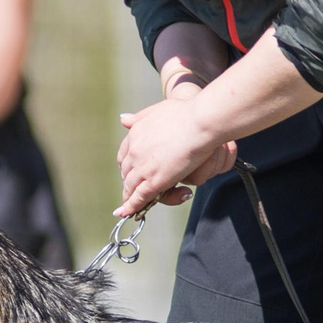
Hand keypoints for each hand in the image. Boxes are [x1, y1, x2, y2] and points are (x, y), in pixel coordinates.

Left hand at [115, 96, 234, 218]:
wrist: (199, 122)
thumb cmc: (186, 113)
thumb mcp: (158, 109)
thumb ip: (140, 117)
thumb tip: (123, 119)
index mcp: (135, 134)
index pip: (124, 155)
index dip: (128, 166)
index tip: (132, 171)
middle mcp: (134, 151)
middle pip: (126, 173)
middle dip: (130, 182)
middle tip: (136, 190)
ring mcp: (143, 167)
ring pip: (130, 187)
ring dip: (130, 197)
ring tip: (129, 206)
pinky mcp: (154, 180)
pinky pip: (139, 197)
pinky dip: (131, 207)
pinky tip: (126, 213)